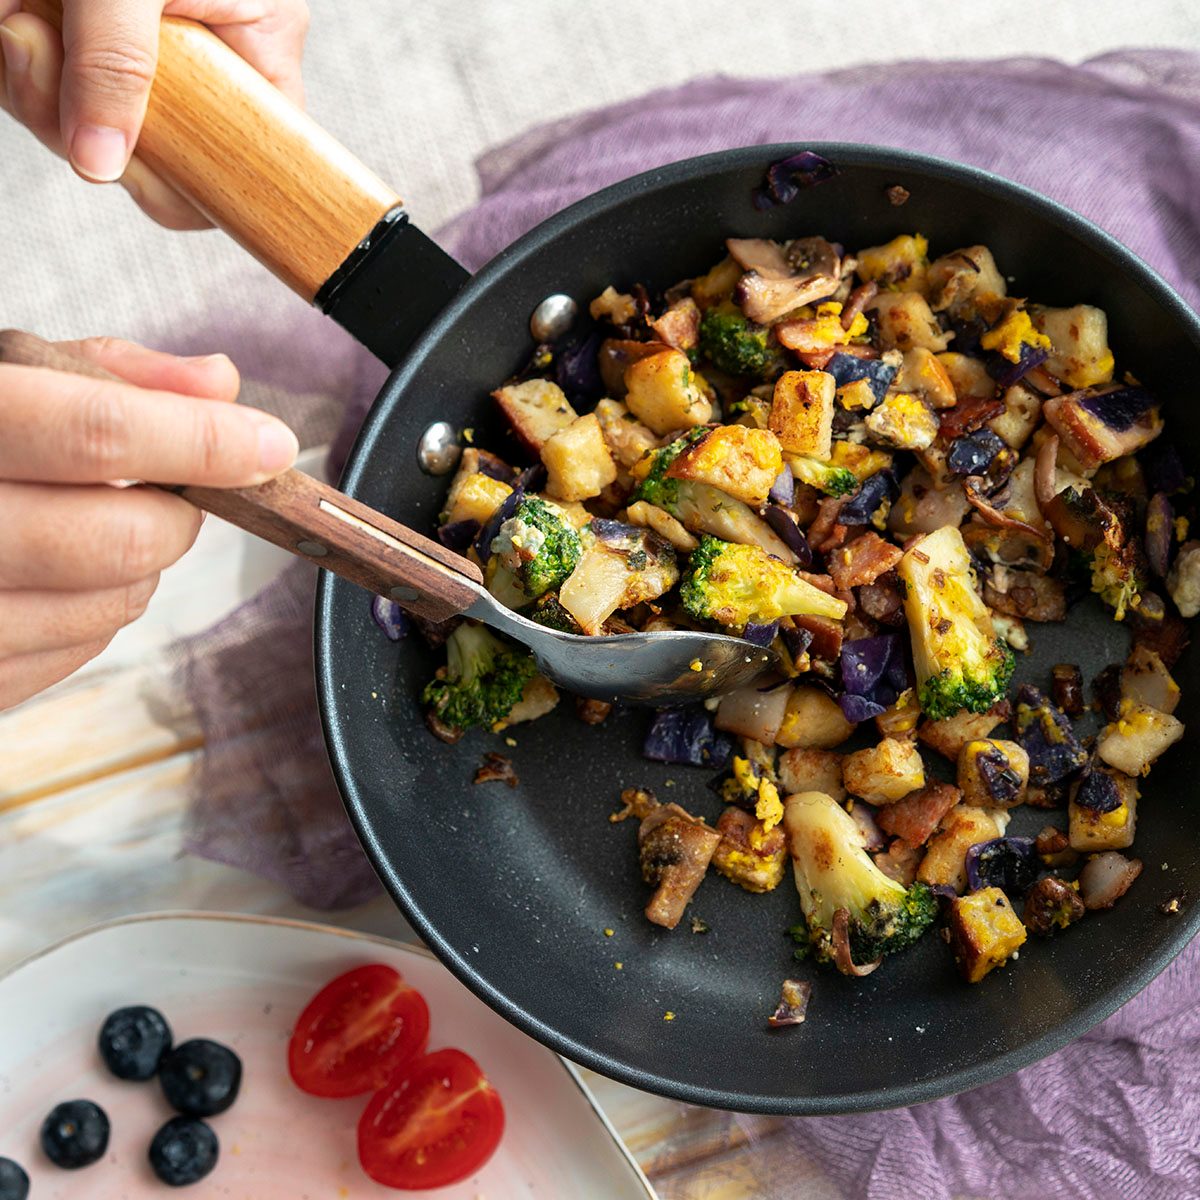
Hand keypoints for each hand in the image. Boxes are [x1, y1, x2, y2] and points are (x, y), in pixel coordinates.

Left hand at [0, 0, 308, 227]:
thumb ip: (116, 64)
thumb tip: (99, 165)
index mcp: (260, 38)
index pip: (251, 161)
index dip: (188, 184)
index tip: (121, 158)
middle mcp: (215, 55)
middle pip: (160, 152)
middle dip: (81, 120)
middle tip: (30, 45)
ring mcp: (155, 53)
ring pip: (99, 127)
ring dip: (36, 89)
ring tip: (18, 17)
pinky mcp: (97, 38)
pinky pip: (60, 92)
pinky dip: (22, 70)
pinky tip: (15, 20)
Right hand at [0, 337, 298, 709]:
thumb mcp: (0, 374)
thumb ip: (106, 373)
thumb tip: (221, 385)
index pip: (95, 432)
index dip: (202, 441)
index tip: (268, 445)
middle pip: (118, 537)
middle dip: (177, 515)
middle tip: (167, 490)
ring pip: (110, 605)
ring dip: (139, 566)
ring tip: (91, 523)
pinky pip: (75, 655)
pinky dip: (98, 613)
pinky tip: (56, 574)